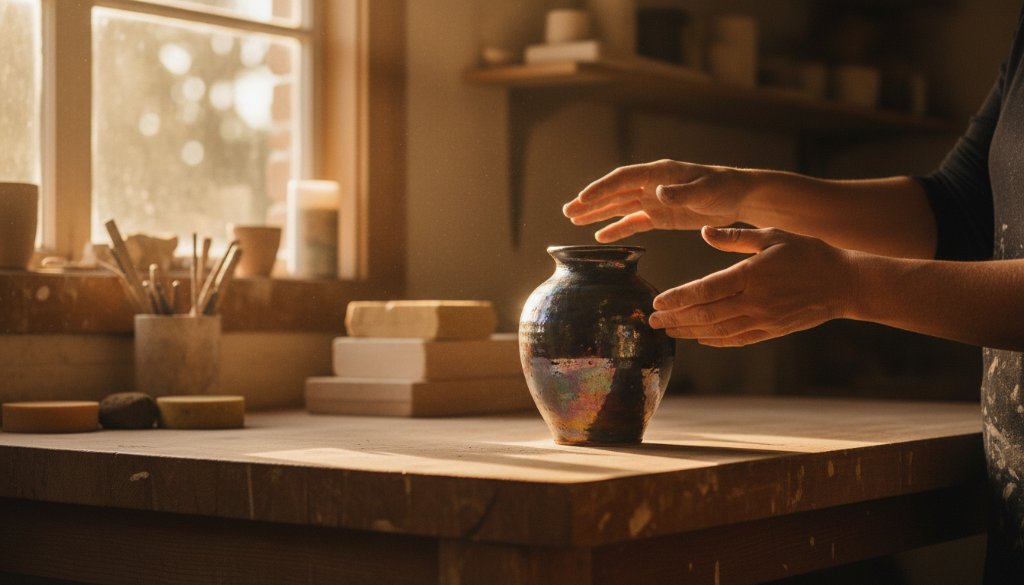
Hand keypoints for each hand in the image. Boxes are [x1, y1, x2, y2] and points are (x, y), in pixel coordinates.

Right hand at [562, 159, 754, 241]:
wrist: (739, 197)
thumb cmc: (723, 188)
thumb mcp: (705, 190)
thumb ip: (681, 193)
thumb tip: (657, 193)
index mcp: (659, 173)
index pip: (623, 179)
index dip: (601, 188)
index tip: (582, 199)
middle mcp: (651, 184)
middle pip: (614, 192)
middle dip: (591, 201)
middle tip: (567, 211)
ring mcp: (654, 200)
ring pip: (619, 206)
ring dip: (597, 213)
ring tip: (573, 220)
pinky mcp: (660, 215)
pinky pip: (634, 222)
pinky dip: (617, 228)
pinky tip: (600, 236)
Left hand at [649, 226, 856, 346]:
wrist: (844, 284)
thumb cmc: (808, 254)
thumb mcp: (772, 235)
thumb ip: (735, 237)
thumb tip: (705, 231)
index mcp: (752, 275)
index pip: (705, 290)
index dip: (679, 298)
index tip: (658, 301)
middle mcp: (755, 302)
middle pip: (705, 314)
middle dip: (675, 319)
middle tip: (652, 321)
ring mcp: (763, 320)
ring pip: (717, 331)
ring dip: (689, 332)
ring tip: (668, 331)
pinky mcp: (771, 331)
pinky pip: (736, 339)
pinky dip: (715, 341)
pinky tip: (699, 339)